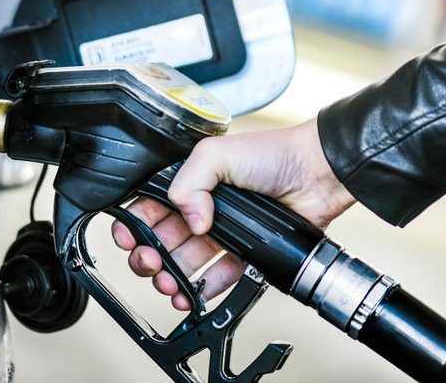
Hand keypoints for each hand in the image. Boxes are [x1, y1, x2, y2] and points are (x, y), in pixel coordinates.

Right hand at [111, 117, 355, 309]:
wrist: (316, 173)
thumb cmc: (273, 153)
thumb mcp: (217, 152)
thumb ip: (188, 181)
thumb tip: (189, 219)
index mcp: (189, 180)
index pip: (150, 206)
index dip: (134, 224)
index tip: (129, 238)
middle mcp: (202, 206)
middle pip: (162, 239)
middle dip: (149, 256)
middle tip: (150, 263)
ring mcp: (223, 230)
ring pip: (186, 262)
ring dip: (171, 277)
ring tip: (169, 284)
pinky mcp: (244, 251)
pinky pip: (218, 276)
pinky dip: (202, 289)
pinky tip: (193, 293)